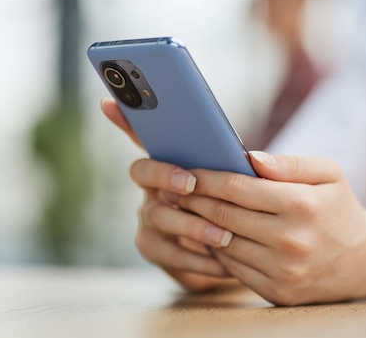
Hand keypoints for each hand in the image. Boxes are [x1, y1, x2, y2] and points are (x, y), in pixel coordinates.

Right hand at [101, 98, 239, 291]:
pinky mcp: (154, 248)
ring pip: (158, 215)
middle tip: (191, 183)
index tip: (110, 103)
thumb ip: (247, 172)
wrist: (238, 258)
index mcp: (173, 162)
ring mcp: (150, 217)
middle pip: (143, 171)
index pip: (145, 134)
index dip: (125, 118)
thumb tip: (255, 160)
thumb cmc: (242, 211)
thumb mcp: (248, 186)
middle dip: (164, 174)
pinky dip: (196, 259)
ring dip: (191, 225)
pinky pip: (167, 253)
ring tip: (222, 235)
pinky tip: (222, 263)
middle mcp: (153, 186)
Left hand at [131, 152, 365, 304]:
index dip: (205, 178)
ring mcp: (283, 271)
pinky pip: (232, 268)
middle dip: (192, 199)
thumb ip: (289, 163)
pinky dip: (215, 250)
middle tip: (170, 188)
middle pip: (223, 216)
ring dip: (196, 226)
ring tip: (181, 209)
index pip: (237, 188)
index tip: (185, 170)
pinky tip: (204, 234)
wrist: (365, 260)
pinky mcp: (277, 292)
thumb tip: (249, 157)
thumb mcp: (328, 173)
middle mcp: (291, 241)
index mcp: (302, 205)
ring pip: (223, 243)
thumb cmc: (339, 208)